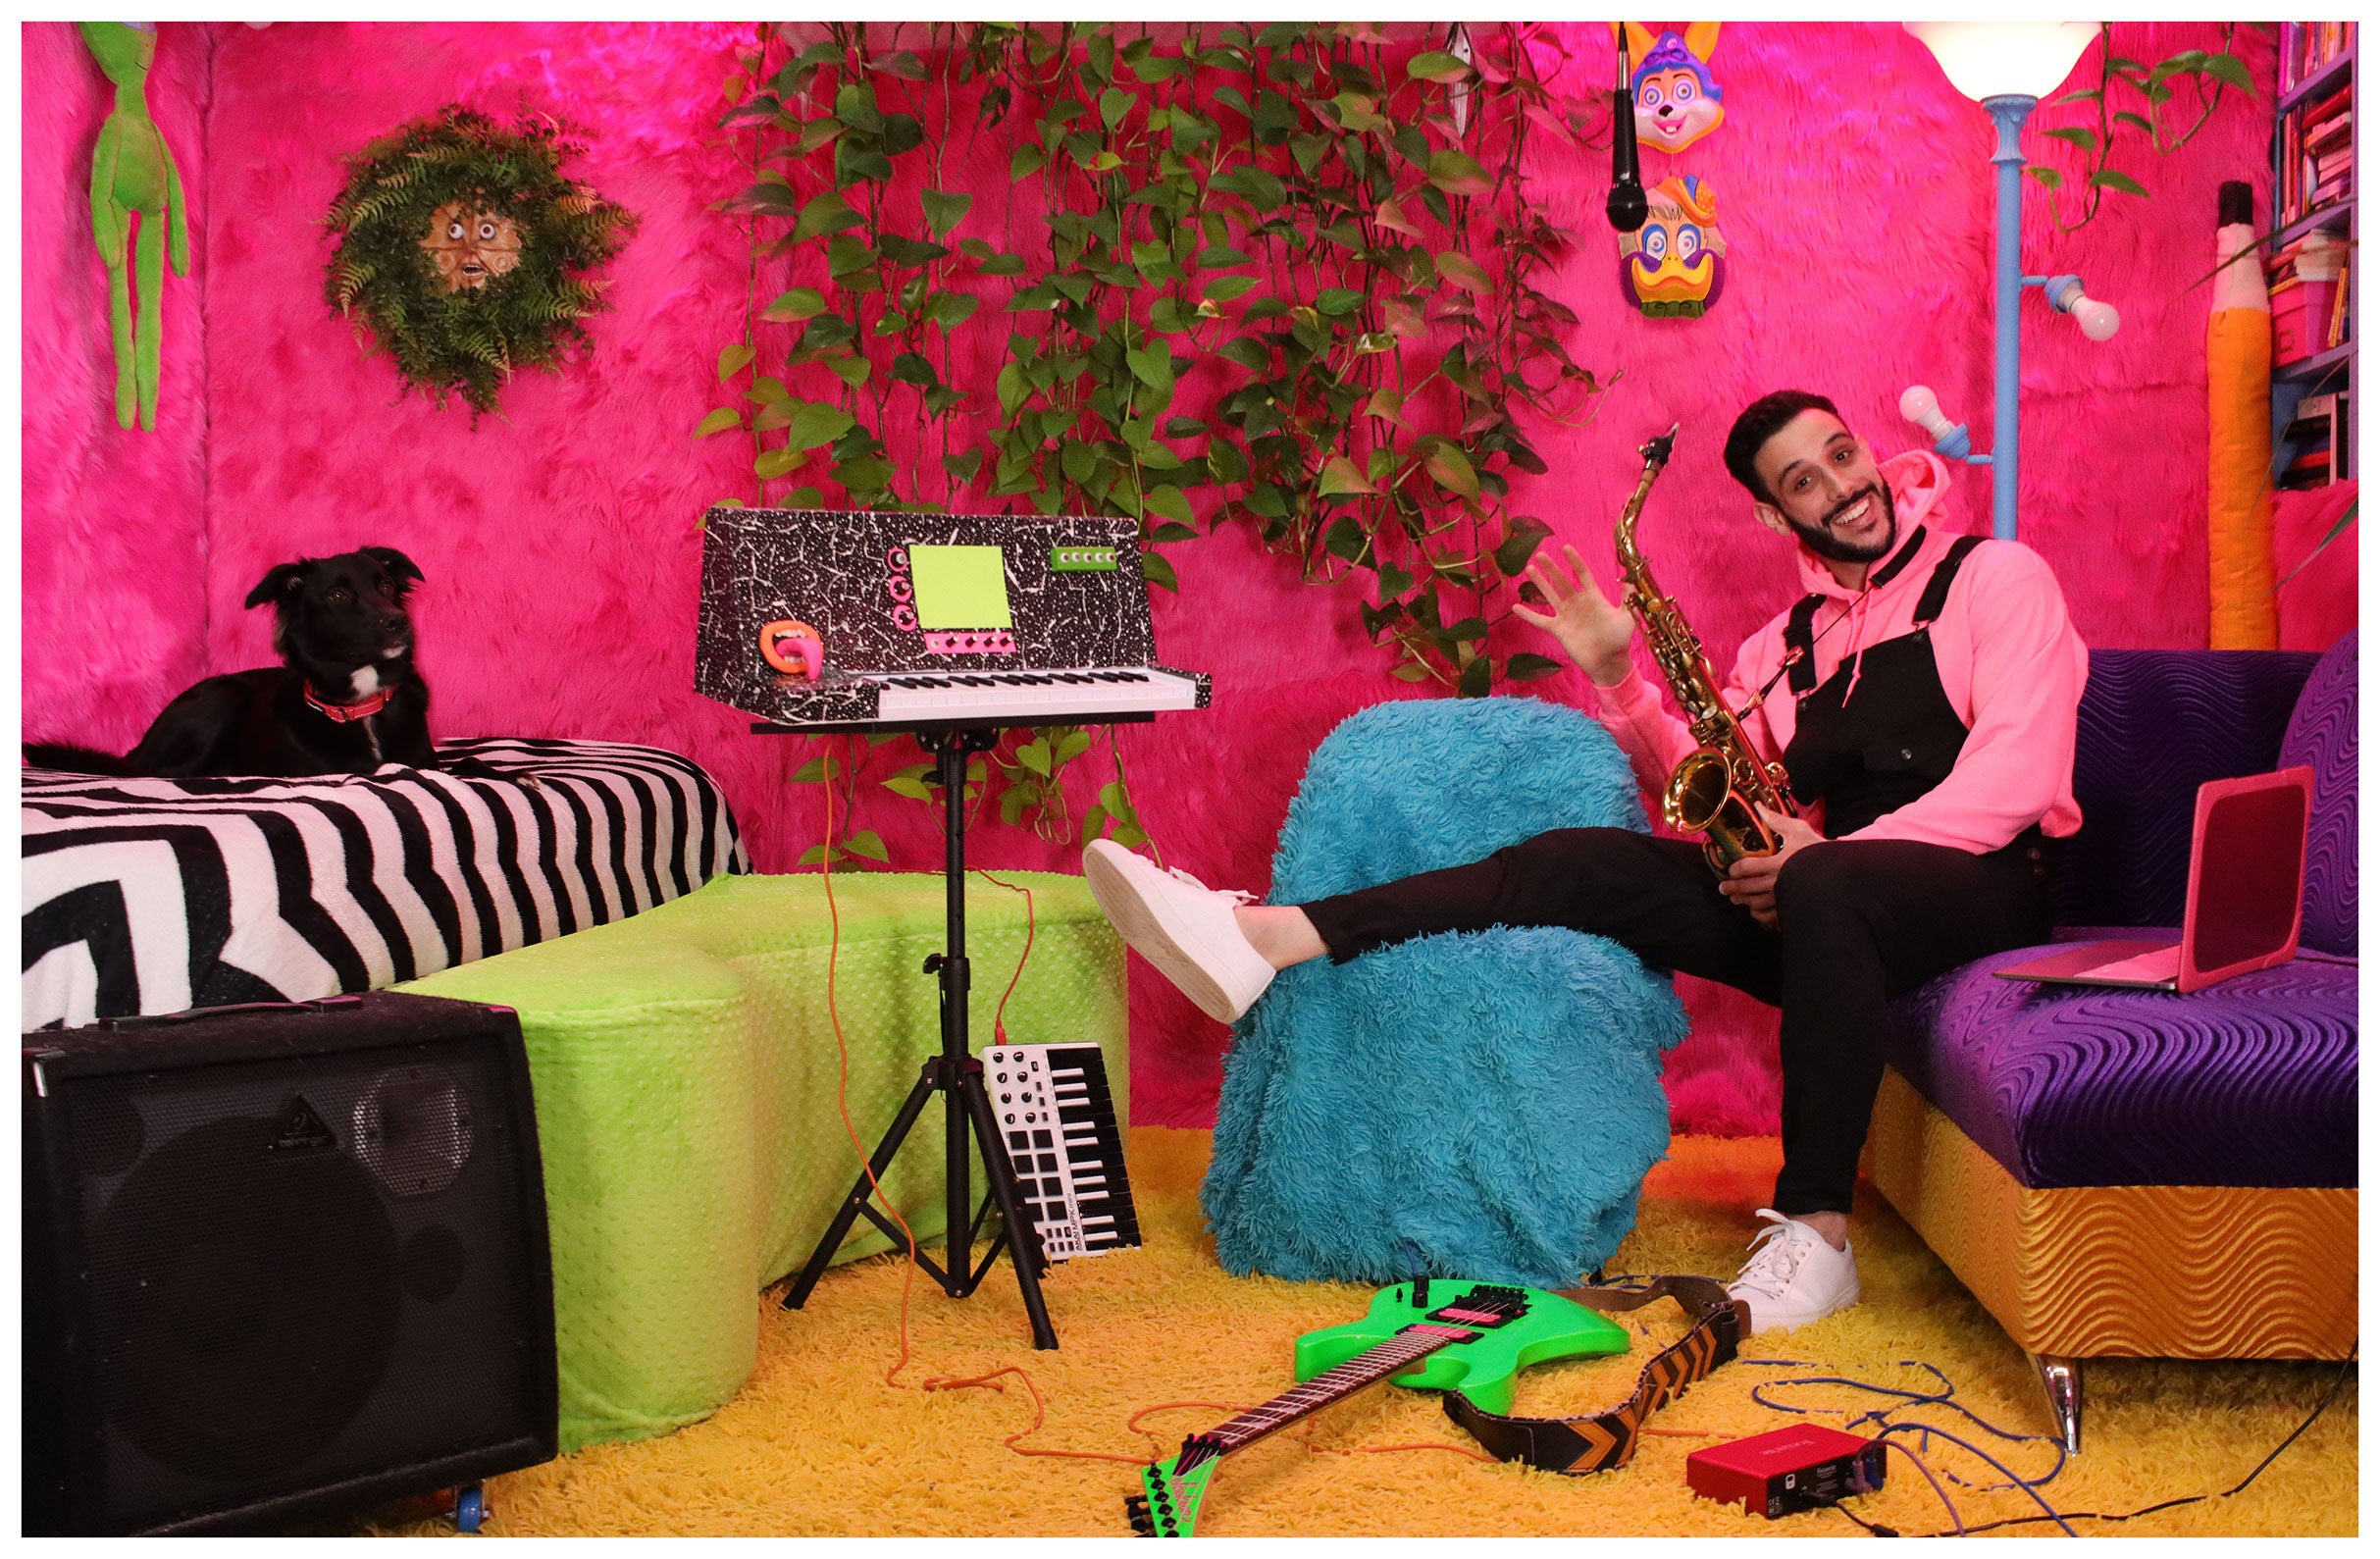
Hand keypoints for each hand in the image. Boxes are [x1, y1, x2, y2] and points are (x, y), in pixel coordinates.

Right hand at [1511, 543, 1635, 686]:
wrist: (1608, 662)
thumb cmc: (1619, 640)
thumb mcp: (1627, 617)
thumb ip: (1627, 599)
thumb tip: (1632, 580)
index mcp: (1593, 597)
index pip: (1582, 574)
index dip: (1574, 561)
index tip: (1566, 548)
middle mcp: (1577, 603)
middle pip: (1561, 581)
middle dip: (1551, 568)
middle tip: (1541, 554)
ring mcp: (1566, 615)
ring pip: (1549, 595)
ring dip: (1539, 583)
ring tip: (1529, 569)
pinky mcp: (1558, 629)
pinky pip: (1540, 620)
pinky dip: (1528, 614)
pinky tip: (1515, 606)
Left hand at [1717, 805, 1824, 926]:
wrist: (1842, 872)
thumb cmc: (1819, 850)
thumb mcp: (1798, 830)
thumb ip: (1776, 821)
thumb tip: (1758, 807)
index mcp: (1776, 863)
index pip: (1746, 868)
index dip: (1734, 869)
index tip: (1730, 869)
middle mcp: (1777, 883)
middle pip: (1746, 888)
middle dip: (1731, 888)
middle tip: (1723, 888)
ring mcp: (1783, 898)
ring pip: (1755, 904)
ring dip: (1743, 901)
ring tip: (1736, 899)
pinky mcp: (1791, 908)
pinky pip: (1770, 917)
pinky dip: (1760, 915)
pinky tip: (1756, 910)